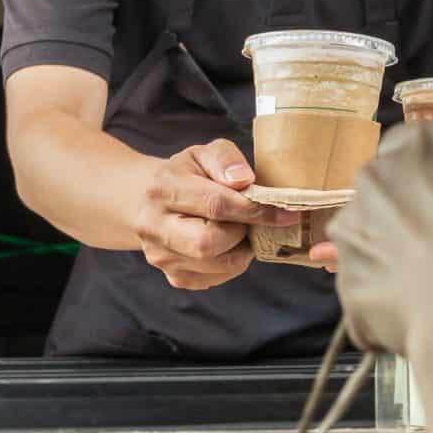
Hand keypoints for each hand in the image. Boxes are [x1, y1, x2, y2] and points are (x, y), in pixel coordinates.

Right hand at [133, 139, 297, 290]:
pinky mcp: (174, 277)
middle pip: (209, 243)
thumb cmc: (184, 174)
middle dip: (241, 232)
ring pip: (218, 265)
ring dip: (241, 249)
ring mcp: (161, 257)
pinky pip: (216, 278)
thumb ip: (225, 160)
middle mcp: (154, 227)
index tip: (287, 213)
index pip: (215, 205)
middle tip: (249, 220)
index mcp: (163, 190)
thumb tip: (244, 181)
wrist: (145, 200)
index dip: (255, 210)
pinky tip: (227, 244)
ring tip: (239, 230)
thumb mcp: (203, 154)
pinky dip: (232, 263)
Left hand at [329, 122, 432, 376]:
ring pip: (369, 244)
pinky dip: (387, 310)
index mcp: (429, 141)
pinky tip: (425, 325)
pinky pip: (367, 296)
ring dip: (393, 263)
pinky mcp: (346, 285)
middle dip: (408, 219)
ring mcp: (355, 231)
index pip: (418, 149)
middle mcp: (380, 175)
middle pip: (386, 193)